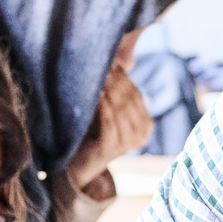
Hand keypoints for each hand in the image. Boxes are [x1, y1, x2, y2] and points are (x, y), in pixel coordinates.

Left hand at [67, 64, 153, 191]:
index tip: (110, 59)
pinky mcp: (112, 149)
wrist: (77, 162)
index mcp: (146, 124)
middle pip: (129, 99)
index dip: (123, 76)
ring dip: (109, 89)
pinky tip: (96, 93)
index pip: (135, 93)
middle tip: (103, 62)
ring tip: (99, 73)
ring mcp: (128, 143)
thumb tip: (119, 58)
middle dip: (115, 80)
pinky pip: (109, 122)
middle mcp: (142, 135)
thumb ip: (116, 91)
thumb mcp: (108, 109)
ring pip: (121, 109)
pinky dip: (103, 107)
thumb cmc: (91, 131)